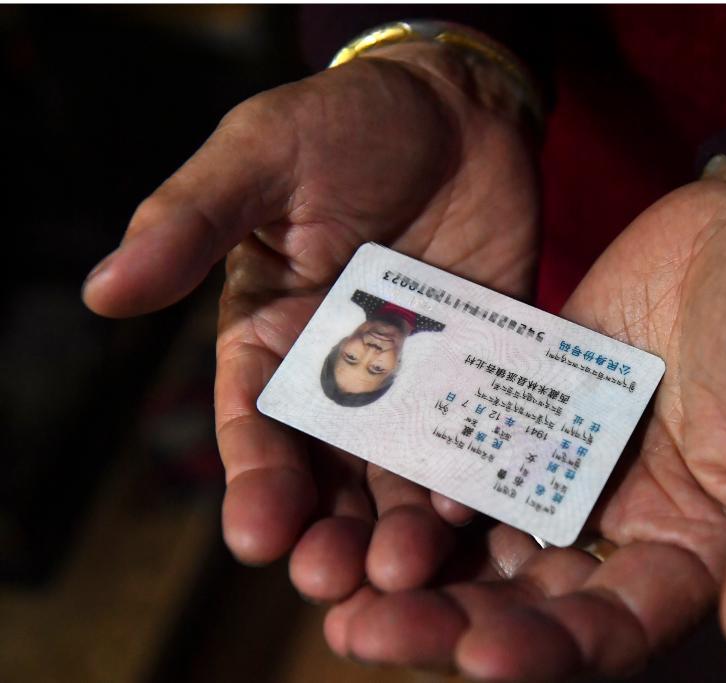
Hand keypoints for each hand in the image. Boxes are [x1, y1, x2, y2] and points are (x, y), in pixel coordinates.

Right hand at [82, 42, 539, 596]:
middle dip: (329, 528)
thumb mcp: (262, 158)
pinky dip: (478, 471)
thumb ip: (191, 221)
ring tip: (410, 566)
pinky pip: (479, 431)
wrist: (459, 109)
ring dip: (402, 524)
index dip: (255, 480)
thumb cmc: (347, 125)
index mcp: (272, 336)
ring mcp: (417, 378)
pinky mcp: (482, 368)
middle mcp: (341, 374)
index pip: (255, 424)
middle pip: (329, 471)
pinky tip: (480, 507)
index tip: (259, 533)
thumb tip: (104, 290)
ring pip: (403, 470)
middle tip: (336, 577)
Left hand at [322, 161, 725, 679]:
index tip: (478, 655)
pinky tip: (350, 486)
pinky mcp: (531, 408)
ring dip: (413, 562)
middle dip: (447, 621)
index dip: (549, 649)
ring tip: (330, 577)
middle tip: (359, 629)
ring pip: (482, 536)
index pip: (616, 627)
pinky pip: (468, 449)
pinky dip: (417, 473)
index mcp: (693, 553)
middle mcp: (621, 527)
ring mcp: (569, 467)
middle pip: (527, 599)